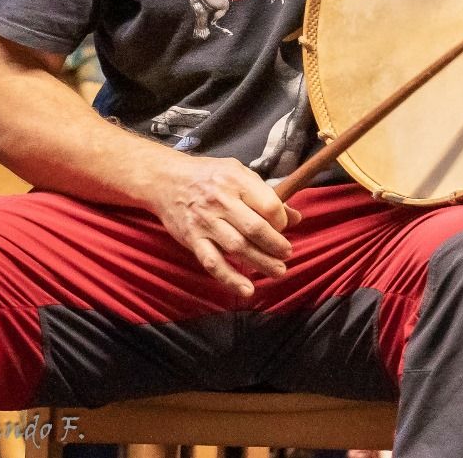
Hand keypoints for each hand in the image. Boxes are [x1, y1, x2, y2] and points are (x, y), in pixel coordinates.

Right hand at [145, 155, 302, 297]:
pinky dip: (230, 278)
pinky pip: (213, 263)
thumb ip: (267, 194)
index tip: (284, 227)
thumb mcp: (240, 173)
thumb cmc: (209, 175)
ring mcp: (205, 222)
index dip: (281, 220)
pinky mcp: (192, 240)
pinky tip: (247, 289)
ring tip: (278, 271)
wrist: (166, 180)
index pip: (268, 205)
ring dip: (261, 262)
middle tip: (287, 254)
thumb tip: (296, 217)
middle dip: (276, 245)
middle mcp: (221, 202)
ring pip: (237, 248)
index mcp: (237, 181)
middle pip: (255, 228)